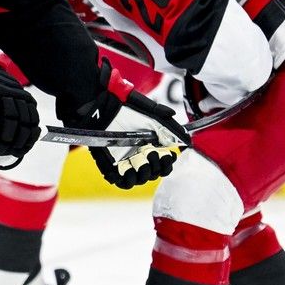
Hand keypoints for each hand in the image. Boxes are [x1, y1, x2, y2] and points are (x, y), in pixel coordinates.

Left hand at [59, 58, 188, 188]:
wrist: (98, 104)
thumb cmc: (122, 104)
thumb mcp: (148, 110)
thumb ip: (166, 123)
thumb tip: (185, 138)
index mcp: (148, 144)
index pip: (163, 163)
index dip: (167, 163)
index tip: (170, 156)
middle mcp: (137, 154)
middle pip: (153, 173)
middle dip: (157, 167)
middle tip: (153, 155)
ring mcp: (123, 160)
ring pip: (139, 179)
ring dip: (144, 174)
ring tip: (142, 161)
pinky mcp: (109, 164)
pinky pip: (120, 181)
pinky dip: (127, 180)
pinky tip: (130, 171)